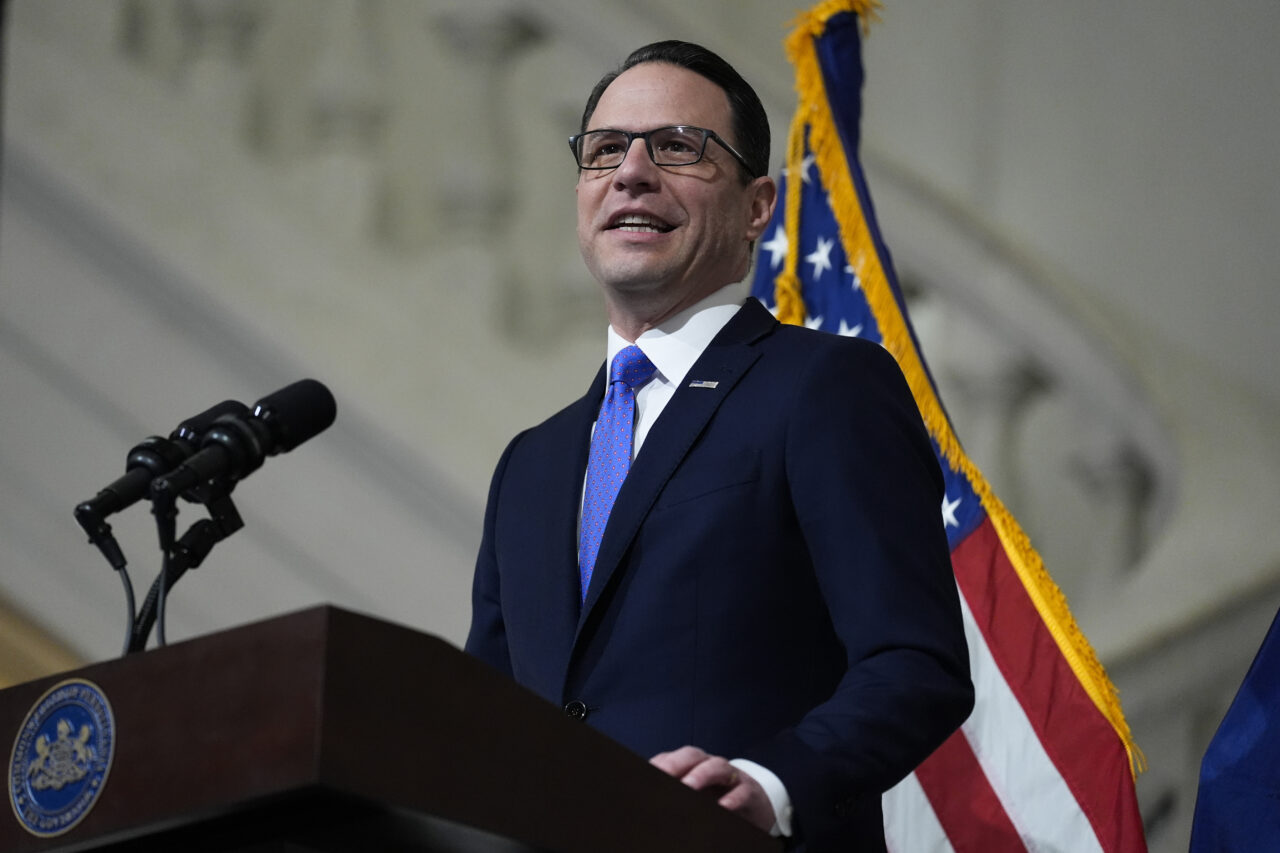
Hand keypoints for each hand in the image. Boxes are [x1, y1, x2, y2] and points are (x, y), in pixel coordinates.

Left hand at [650, 745, 774, 832]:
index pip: (673, 758)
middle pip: (693, 756)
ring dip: (702, 775)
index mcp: (693, 766)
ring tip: (689, 786)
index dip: (661, 763)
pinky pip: (742, 791)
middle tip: (664, 774)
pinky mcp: (749, 791)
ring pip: (717, 766)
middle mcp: (710, 766)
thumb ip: (676, 789)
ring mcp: (731, 776)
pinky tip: (723, 806)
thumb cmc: (719, 797)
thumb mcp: (696, 794)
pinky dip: (732, 798)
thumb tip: (656, 788)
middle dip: (677, 763)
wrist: (755, 804)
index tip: (649, 771)